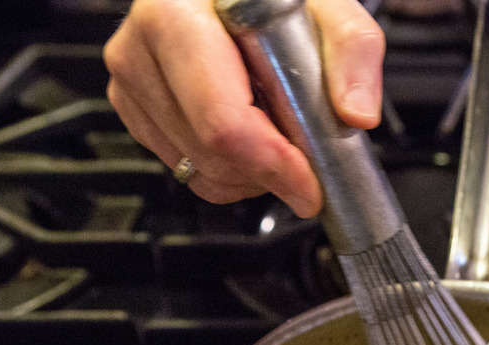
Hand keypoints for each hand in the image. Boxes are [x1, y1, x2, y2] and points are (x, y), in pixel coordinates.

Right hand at [104, 0, 384, 213]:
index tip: (310, 183)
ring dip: (251, 172)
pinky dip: (229, 170)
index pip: (221, 118)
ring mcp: (132, 80)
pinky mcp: (135, 109)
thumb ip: (352, 49)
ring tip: (273, 124)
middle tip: (302, 150)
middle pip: (211, 153)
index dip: (273, 162)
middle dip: (267, 170)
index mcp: (176, 11)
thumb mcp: (326, 5)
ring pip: (199, 171)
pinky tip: (249, 130)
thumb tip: (356, 112)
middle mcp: (142, 45)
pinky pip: (189, 172)